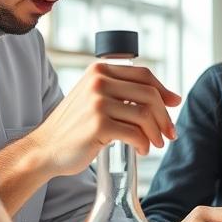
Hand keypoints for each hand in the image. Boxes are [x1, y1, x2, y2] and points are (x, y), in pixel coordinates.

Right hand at [27, 61, 181, 176]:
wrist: (46, 148)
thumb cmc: (75, 127)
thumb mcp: (95, 99)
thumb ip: (122, 93)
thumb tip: (169, 99)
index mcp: (99, 70)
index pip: (143, 75)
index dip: (163, 90)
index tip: (174, 103)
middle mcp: (98, 82)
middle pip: (149, 95)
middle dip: (165, 116)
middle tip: (170, 133)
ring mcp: (97, 102)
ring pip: (145, 115)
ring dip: (156, 133)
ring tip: (156, 144)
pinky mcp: (98, 125)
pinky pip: (134, 134)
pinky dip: (143, 144)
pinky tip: (141, 150)